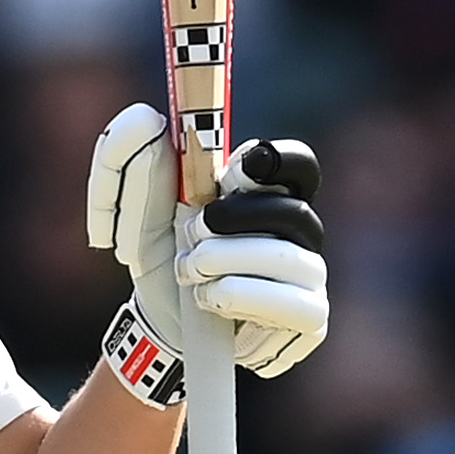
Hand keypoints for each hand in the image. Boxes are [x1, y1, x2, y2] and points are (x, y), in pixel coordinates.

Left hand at [88, 106, 327, 386]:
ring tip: (191, 273)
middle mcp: (299, 233)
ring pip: (285, 257)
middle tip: (194, 233)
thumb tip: (149, 123)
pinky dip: (240, 299)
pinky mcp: (310, 319)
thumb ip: (146, 172)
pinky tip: (212, 303)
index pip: (298, 165)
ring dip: (226, 263)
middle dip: (234, 220)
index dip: (274, 161)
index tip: (232, 173)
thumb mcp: (144, 219)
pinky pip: (291, 304)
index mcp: (269, 198)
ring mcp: (309, 277)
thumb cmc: (166, 265)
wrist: (165, 330)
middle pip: (291, 211)